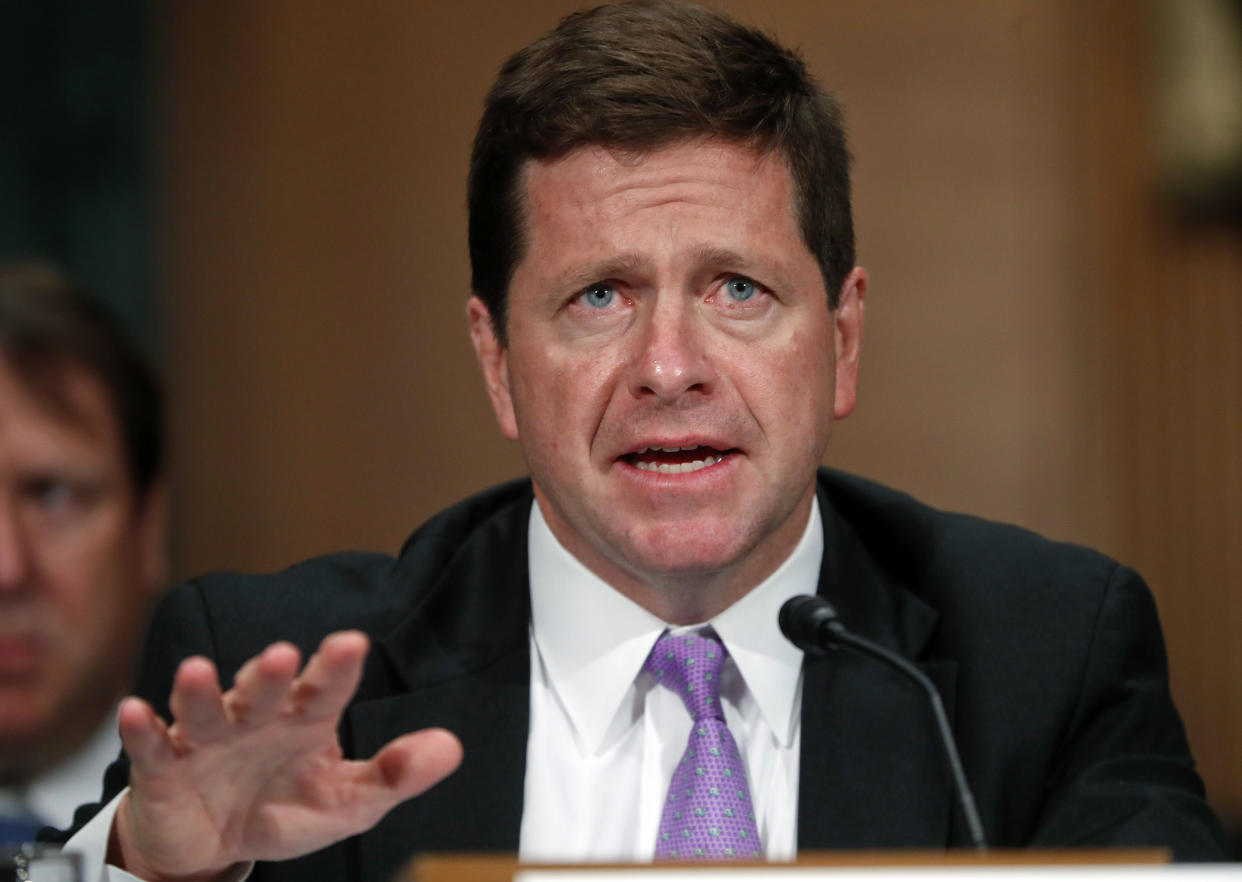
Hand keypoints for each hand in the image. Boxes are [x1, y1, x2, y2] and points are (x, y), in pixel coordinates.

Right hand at [111, 631, 462, 881]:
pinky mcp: (164, 768)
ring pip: (205, 709)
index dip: (335, 668)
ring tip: (195, 670)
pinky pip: (151, 747)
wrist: (216, 845)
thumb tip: (450, 749)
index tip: (351, 643)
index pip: (324, 690)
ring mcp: (208, 740)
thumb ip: (395, 775)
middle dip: (271, 673)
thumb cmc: (285, 806)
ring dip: (200, 691)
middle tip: (283, 655)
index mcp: (305, 721)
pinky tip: (135, 710)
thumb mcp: (347, 801)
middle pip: (264, 690)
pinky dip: (141, 730)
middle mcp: (256, 719)